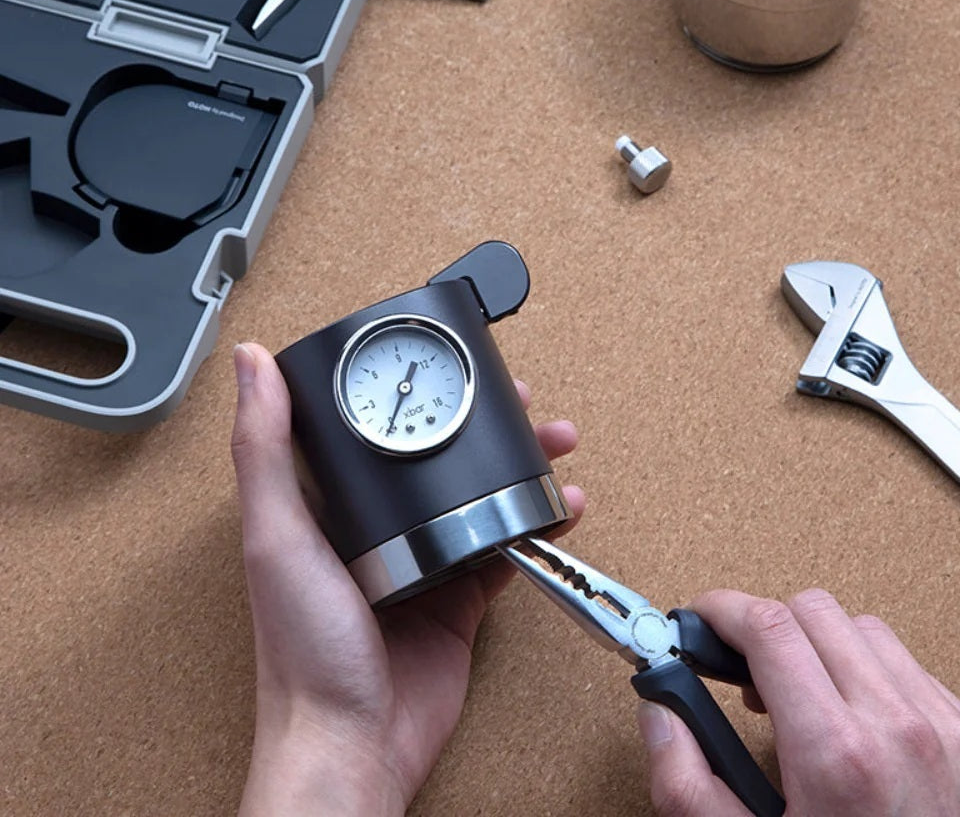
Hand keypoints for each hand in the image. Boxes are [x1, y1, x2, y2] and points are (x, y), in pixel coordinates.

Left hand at [230, 342, 584, 815]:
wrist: (353, 744)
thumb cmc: (302, 652)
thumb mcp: (278, 537)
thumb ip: (265, 450)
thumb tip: (252, 363)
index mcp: (331, 507)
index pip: (376, 428)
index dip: (417, 389)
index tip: (451, 365)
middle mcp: (379, 527)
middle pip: (441, 457)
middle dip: (488, 425)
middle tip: (523, 401)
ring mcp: (424, 560)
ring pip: (482, 495)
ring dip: (522, 466)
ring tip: (554, 443)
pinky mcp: (460, 599)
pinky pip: (505, 551)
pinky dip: (536, 526)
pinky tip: (559, 509)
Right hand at [638, 588, 959, 815]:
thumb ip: (687, 784)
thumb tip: (661, 712)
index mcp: (837, 756)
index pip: (769, 627)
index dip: (722, 610)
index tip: (702, 619)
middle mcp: (899, 729)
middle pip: (814, 612)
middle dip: (767, 627)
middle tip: (745, 670)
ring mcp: (949, 730)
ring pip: (866, 630)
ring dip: (821, 647)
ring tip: (801, 696)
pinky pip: (912, 668)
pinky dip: (871, 675)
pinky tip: (854, 718)